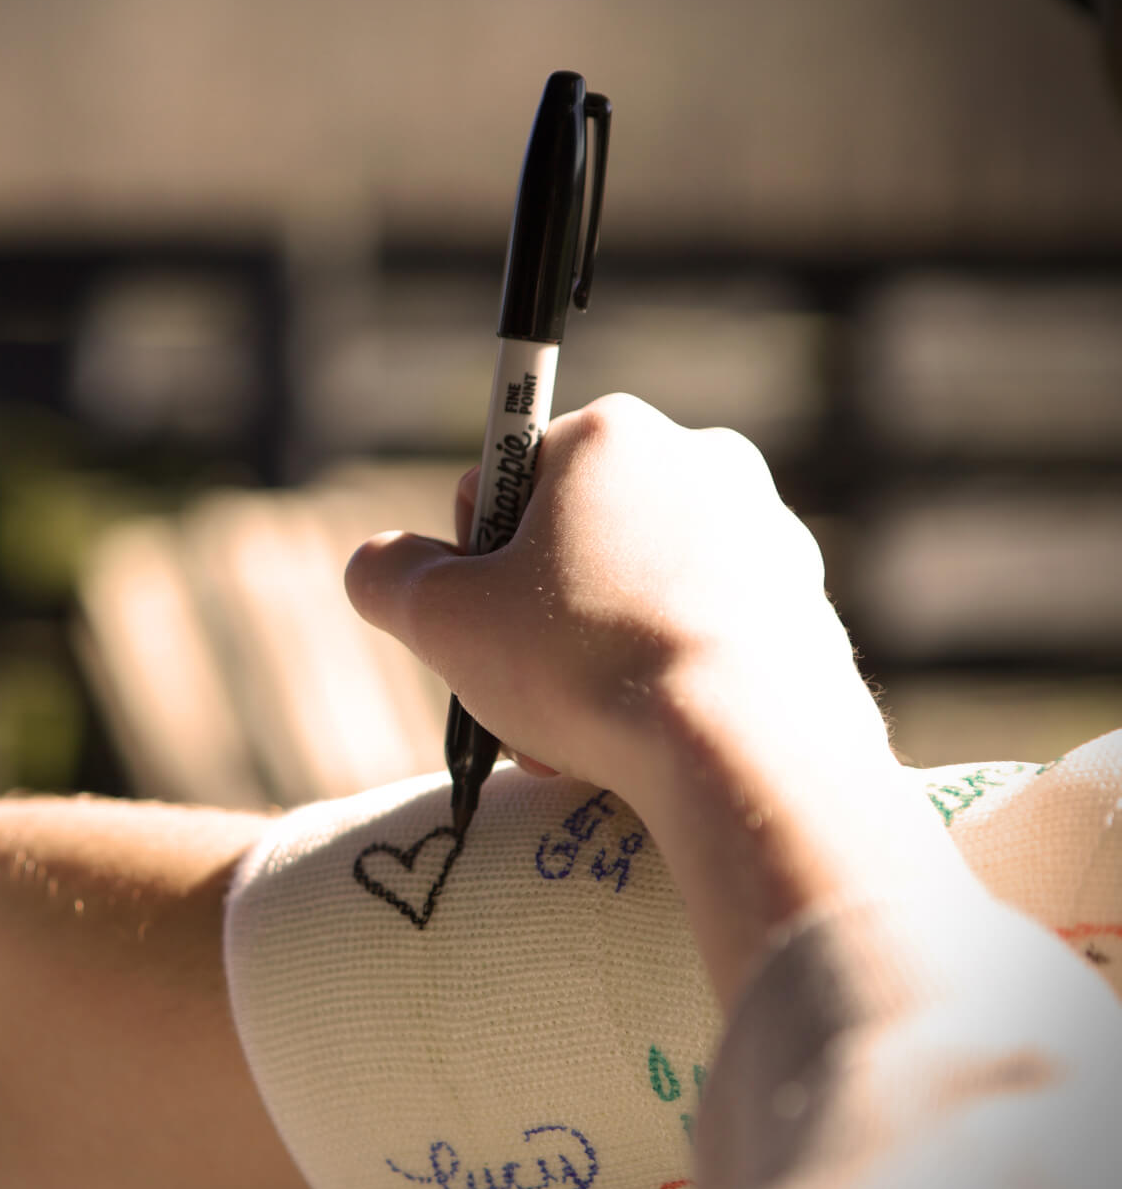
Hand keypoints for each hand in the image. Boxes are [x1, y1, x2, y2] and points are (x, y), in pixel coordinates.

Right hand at [345, 394, 970, 1006]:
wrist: (749, 753)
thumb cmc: (585, 668)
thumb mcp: (443, 621)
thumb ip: (385, 577)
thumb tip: (376, 565)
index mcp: (614, 435)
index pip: (503, 479)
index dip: (471, 562)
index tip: (479, 629)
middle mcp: (705, 461)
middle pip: (576, 542)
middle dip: (537, 622)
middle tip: (522, 698)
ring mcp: (771, 535)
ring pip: (641, 596)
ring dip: (594, 660)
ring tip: (581, 738)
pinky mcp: (811, 610)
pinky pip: (706, 639)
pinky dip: (667, 684)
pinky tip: (650, 745)